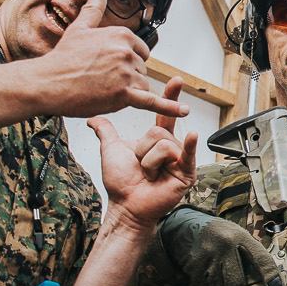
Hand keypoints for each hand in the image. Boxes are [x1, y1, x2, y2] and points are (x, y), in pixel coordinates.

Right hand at [28, 0, 189, 119]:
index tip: (108, 65)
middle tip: (101, 79)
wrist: (46, 83)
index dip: (126, 62)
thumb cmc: (62, 59)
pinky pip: (152, 101)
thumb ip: (93, 5)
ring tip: (102, 89)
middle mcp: (127, 51)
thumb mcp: (80, 26)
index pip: (141, 52)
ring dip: (127, 92)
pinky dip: (169, 107)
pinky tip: (184, 110)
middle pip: (142, 69)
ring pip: (142, 86)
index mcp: (121, 34)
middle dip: (126, 77)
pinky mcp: (124, 95)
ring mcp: (126, 73)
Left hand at [90, 78, 197, 229]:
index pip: (164, 114)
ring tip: (149, 175)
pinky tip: (193, 136)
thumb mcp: (110, 150)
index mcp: (156, 140)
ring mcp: (180, 160)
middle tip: (141, 167)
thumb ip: (106, 132)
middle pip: (158, 131)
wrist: (125, 205)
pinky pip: (185, 154)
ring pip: (164, 144)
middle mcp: (171, 147)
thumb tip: (94, 119)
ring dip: (149, 162)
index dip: (169, 97)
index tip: (176, 80)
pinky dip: (189, 145)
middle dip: (142, 150)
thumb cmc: (120, 182)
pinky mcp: (186, 173)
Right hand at [159, 206, 284, 285]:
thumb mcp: (240, 238)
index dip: (270, 276)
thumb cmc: (221, 236)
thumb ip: (253, 256)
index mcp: (241, 238)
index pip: (260, 259)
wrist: (190, 225)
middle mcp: (225, 247)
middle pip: (235, 284)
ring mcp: (208, 258)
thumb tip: (270, 281)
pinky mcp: (193, 267)